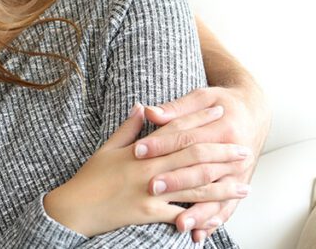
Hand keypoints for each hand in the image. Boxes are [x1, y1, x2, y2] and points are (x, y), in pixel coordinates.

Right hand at [43, 104, 249, 237]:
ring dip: (223, 187)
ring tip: (244, 186)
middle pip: (193, 157)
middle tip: (244, 150)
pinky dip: (200, 215)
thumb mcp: (107, 148)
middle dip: (221, 153)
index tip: (218, 111)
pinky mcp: (150, 213)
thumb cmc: (91, 177)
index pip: (176, 129)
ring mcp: (151, 192)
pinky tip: (219, 214)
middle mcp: (149, 169)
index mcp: (140, 150)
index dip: (198, 119)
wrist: (76, 207)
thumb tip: (143, 106)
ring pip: (195, 187)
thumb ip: (128, 128)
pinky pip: (181, 214)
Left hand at [135, 85, 271, 240]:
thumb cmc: (221, 102)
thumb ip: (176, 108)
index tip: (137, 150)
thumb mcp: (202, 97)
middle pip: (200, 168)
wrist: (253, 112)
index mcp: (223, 127)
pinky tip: (199, 233)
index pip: (186, 137)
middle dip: (175, 180)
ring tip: (178, 224)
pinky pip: (228, 207)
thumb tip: (150, 112)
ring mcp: (239, 171)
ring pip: (216, 194)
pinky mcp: (240, 184)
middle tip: (151, 187)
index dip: (160, 144)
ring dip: (197, 211)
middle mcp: (234, 152)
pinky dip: (213, 220)